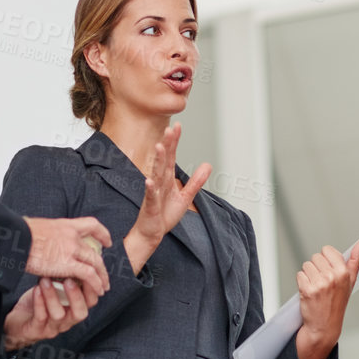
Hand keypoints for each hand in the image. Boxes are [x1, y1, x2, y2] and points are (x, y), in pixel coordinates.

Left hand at [3, 278, 92, 351]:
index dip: (92, 288)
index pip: (91, 302)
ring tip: (45, 281)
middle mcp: (66, 321)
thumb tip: (74, 257)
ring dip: (52, 296)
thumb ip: (65, 279)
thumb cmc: (38, 302)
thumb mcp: (54, 290)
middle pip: (80, 313)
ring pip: (58, 315)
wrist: (18, 322)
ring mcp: (52, 327)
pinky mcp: (37, 330)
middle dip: (76, 296)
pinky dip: (39, 303)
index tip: (86, 272)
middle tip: (69, 280)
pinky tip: (36, 290)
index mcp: (73, 309)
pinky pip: (40, 317)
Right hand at [24, 216, 111, 298]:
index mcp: (65, 225)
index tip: (106, 241)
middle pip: (95, 250)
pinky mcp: (68, 264)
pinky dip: (96, 283)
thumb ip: (47, 234)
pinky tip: (98, 290)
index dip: (101, 233)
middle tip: (103, 273)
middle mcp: (72, 236)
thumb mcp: (38, 227)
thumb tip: (41, 237)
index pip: (91, 225)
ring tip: (103, 287)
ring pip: (96, 263)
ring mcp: (72, 250)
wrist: (16, 238)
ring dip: (102, 277)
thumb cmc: (20, 234)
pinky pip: (89, 275)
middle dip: (102, 264)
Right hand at [123, 123, 209, 272]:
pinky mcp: (150, 206)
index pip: (171, 156)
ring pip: (156, 174)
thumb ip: (196, 181)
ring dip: (158, 161)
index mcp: (167, 178)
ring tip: (160, 147)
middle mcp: (159, 182)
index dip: (174, 142)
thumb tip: (208, 165)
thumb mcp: (185, 197)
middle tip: (169, 129)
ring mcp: (154, 193)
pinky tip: (150, 181)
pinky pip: (150, 196)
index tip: (177, 126)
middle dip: (167, 145)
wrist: (151, 233)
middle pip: (164, 160)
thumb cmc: (164, 214)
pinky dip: (150, 189)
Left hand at [293, 239, 358, 358]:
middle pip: (315, 257)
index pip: (328, 250)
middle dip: (317, 268)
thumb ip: (356, 260)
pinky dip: (302, 283)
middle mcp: (332, 277)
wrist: (324, 326)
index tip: (329, 270)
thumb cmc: (337, 304)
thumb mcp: (350, 282)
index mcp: (344, 272)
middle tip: (322, 282)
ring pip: (306, 265)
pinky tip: (309, 292)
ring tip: (316, 287)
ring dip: (309, 275)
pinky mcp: (307, 290)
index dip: (326, 260)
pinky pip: (299, 275)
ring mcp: (319, 284)